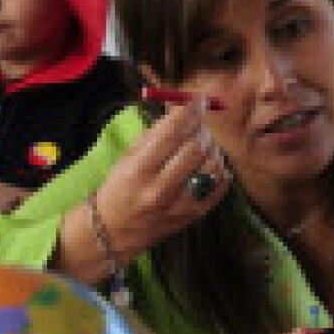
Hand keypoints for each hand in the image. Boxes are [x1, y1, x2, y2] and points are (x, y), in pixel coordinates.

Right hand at [63, 100, 230, 276]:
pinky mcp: (194, 216)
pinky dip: (219, 172)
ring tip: (201, 148)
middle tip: (198, 127)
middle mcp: (161, 189)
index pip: (171, 134)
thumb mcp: (128, 158)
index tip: (198, 101)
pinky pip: (220, 187)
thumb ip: (155, 134)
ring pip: (212, 167)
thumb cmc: (119, 189)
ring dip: (211, 151)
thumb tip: (182, 110)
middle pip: (196, 149)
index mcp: (139, 170)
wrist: (114, 232)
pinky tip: (208, 167)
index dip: (189, 112)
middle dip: (201, 131)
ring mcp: (180, 205)